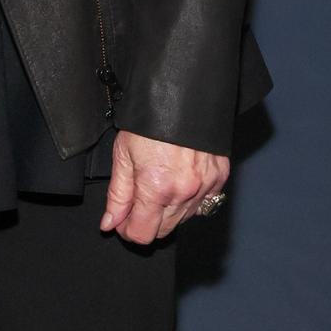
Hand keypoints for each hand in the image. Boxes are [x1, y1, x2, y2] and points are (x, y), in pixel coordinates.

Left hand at [100, 132, 227, 244]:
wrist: (183, 96)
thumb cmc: (149, 122)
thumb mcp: (123, 155)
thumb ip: (118, 195)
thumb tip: (110, 223)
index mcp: (156, 189)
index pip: (142, 234)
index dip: (128, 230)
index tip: (123, 220)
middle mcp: (184, 192)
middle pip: (164, 231)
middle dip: (147, 221)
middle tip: (138, 201)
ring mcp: (205, 186)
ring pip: (184, 218)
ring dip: (169, 210)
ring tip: (159, 183)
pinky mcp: (219, 178)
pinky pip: (204, 202)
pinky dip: (191, 198)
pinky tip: (179, 179)